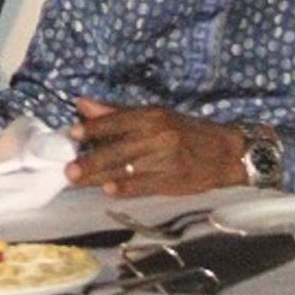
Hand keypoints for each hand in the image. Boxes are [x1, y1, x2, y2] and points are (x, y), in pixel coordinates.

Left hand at [63, 98, 245, 196]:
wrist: (226, 153)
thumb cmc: (186, 131)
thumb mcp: (156, 115)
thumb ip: (117, 112)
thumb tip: (82, 104)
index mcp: (152, 117)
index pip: (118, 121)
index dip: (94, 129)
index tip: (72, 134)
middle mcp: (158, 137)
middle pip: (118, 149)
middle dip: (91, 160)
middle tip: (68, 168)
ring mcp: (166, 161)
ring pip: (127, 169)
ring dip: (99, 176)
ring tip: (77, 180)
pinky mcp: (173, 181)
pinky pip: (144, 185)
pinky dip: (126, 187)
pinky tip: (108, 190)